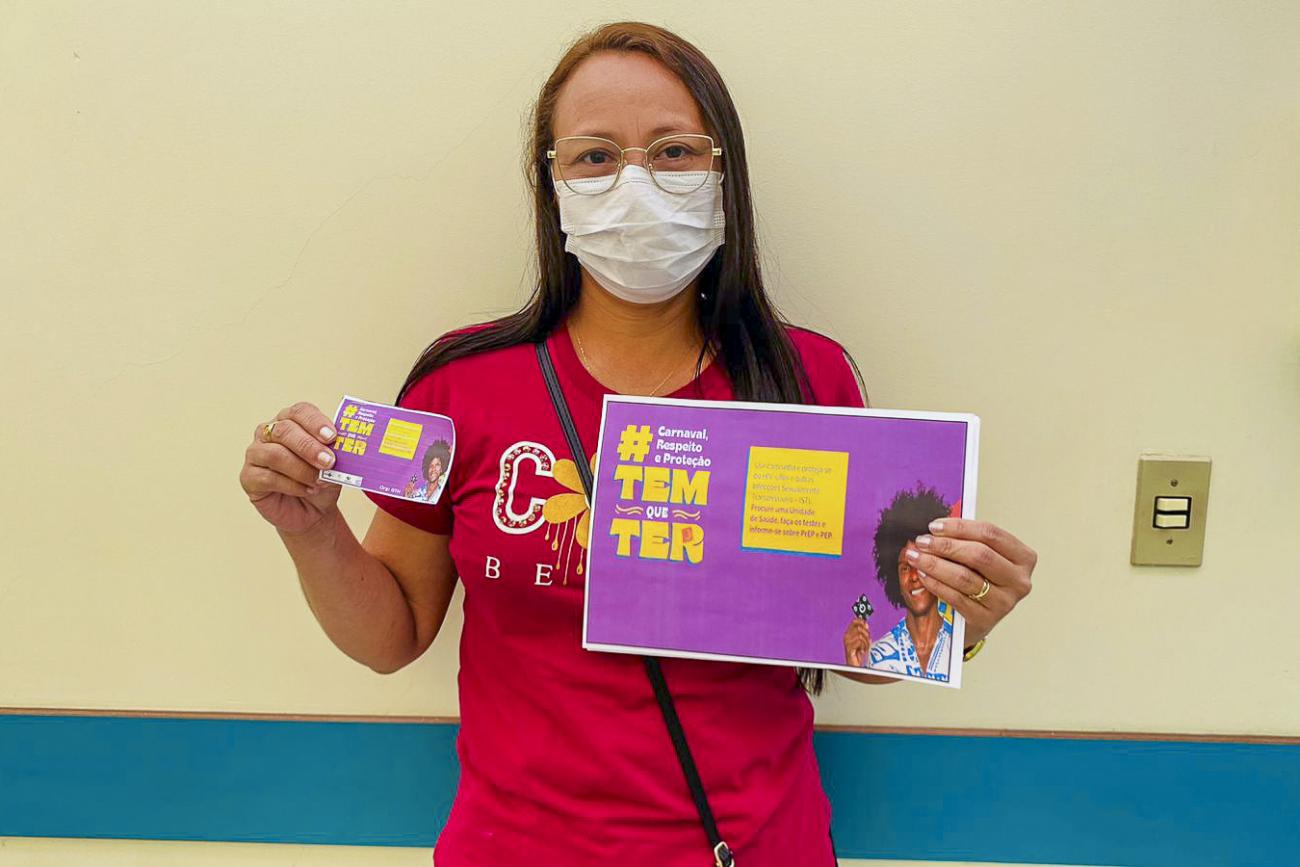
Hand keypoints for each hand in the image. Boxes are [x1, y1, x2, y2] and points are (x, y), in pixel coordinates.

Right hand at [239, 401, 342, 533]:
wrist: (312, 511)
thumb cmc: (321, 480)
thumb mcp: (335, 464)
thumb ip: (336, 452)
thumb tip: (344, 446)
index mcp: (291, 421)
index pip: (300, 412)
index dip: (315, 422)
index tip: (333, 437)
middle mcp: (269, 432)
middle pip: (284, 430)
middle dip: (309, 447)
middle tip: (329, 462)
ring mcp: (255, 453)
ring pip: (274, 454)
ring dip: (301, 469)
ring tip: (319, 481)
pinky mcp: (248, 477)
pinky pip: (268, 477)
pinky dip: (292, 485)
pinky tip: (307, 490)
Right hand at [843, 618, 871, 666]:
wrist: (854, 665)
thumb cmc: (857, 653)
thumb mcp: (862, 640)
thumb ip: (863, 632)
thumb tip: (865, 623)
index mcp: (848, 633)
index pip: (854, 622)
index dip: (861, 622)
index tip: (866, 625)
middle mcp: (846, 637)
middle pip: (859, 628)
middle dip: (866, 634)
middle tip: (867, 641)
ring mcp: (847, 643)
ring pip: (860, 635)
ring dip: (865, 643)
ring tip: (864, 648)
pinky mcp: (849, 648)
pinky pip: (859, 642)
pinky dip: (863, 647)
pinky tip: (862, 651)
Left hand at [909, 518, 1035, 646]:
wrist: (976, 619)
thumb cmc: (979, 580)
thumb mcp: (980, 559)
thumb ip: (967, 541)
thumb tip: (937, 529)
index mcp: (1023, 558)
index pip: (991, 534)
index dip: (960, 527)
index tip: (935, 526)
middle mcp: (1019, 580)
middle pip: (979, 555)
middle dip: (945, 546)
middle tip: (922, 542)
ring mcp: (1004, 602)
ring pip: (965, 577)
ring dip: (935, 564)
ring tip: (917, 557)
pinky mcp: (986, 619)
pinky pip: (956, 597)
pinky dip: (936, 584)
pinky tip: (923, 576)